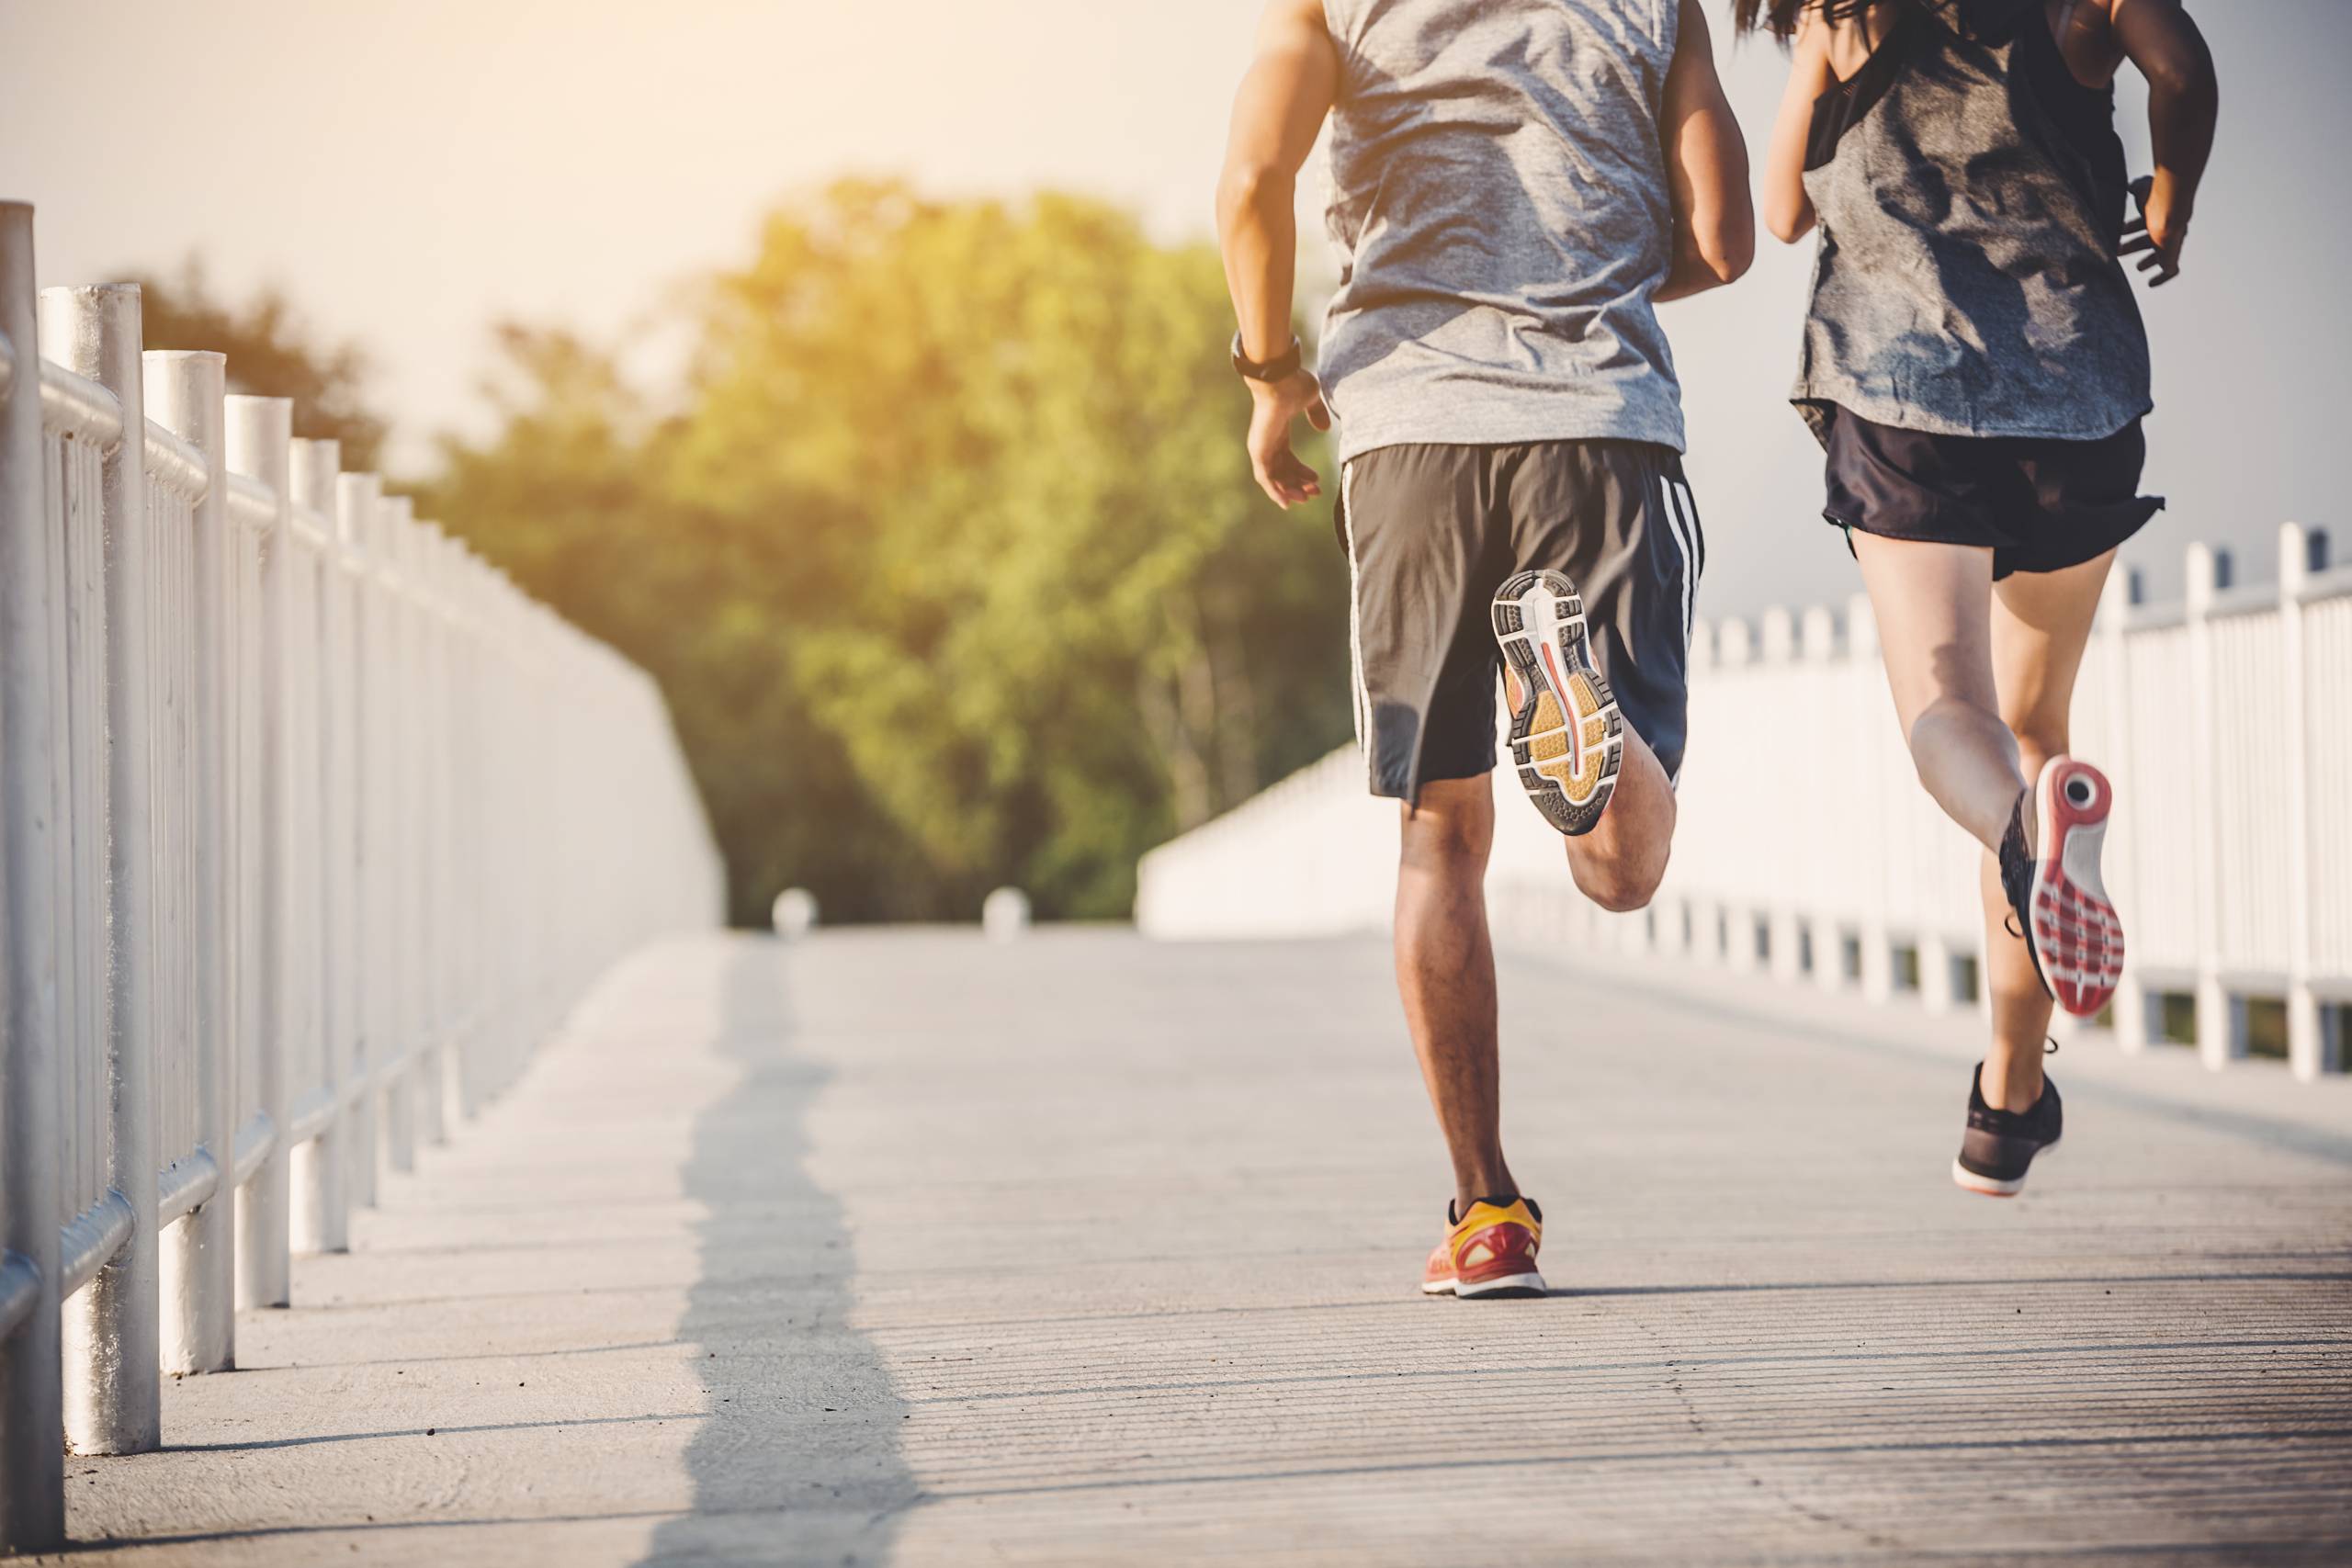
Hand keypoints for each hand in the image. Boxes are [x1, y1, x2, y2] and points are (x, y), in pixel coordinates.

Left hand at [1245, 370, 1330, 507]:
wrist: (1279, 379)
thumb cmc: (1293, 384)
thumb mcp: (1311, 400)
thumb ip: (1317, 413)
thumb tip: (1324, 428)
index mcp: (1278, 432)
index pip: (1287, 459)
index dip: (1301, 472)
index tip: (1317, 480)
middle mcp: (1268, 442)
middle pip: (1282, 472)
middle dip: (1298, 484)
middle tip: (1315, 493)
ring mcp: (1261, 447)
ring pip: (1273, 479)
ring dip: (1289, 491)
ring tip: (1306, 498)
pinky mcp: (1259, 451)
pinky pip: (1265, 478)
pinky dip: (1274, 492)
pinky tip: (1286, 502)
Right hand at [2120, 174, 2186, 287]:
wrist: (2169, 209)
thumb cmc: (2155, 198)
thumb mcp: (2140, 190)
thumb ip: (2136, 187)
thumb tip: (2131, 185)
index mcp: (2158, 215)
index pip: (2144, 223)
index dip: (2131, 228)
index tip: (2120, 233)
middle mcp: (2166, 229)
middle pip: (2150, 240)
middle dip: (2134, 246)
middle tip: (2118, 252)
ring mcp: (2170, 244)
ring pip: (2159, 255)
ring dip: (2148, 261)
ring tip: (2138, 268)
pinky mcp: (2171, 257)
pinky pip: (2169, 272)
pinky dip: (2160, 278)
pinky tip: (2151, 284)